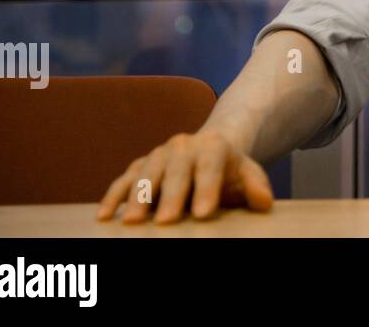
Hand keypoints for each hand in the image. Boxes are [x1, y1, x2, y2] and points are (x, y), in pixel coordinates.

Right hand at [96, 129, 273, 222]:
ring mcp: (158, 154)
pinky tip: (104, 215)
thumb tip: (264, 202)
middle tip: (166, 222)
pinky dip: (113, 195)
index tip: (203, 214)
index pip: (210, 167)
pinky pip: (123, 179)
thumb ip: (256, 186)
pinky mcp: (139, 164)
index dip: (207, 190)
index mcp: (212, 146)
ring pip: (146, 174)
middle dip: (170, 197)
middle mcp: (183, 146)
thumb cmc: (229, 170)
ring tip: (132, 222)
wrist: (209, 149)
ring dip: (137, 197)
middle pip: (176, 171)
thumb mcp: (248, 173)